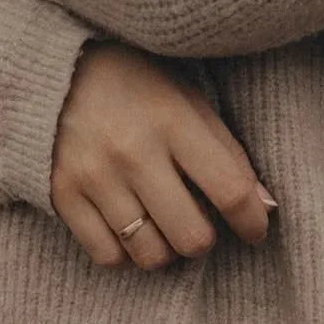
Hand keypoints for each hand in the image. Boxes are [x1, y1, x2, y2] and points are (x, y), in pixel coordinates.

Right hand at [51, 43, 277, 270]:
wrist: (58, 67)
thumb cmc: (137, 84)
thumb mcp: (188, 100)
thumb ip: (227, 152)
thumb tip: (265, 208)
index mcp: (173, 120)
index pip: (230, 191)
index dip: (253, 222)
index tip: (255, 229)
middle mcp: (133, 151)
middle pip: (191, 237)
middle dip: (204, 238)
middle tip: (197, 221)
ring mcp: (94, 176)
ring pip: (149, 254)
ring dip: (164, 248)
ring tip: (161, 224)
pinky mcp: (62, 193)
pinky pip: (108, 256)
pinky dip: (125, 251)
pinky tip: (128, 227)